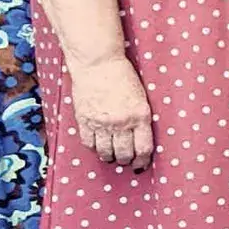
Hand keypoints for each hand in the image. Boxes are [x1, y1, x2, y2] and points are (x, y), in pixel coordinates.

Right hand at [68, 55, 154, 171]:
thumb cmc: (122, 76)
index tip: (141, 164)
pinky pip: (89, 143)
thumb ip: (140, 118)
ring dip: (110, 157)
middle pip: (124, 154)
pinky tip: (98, 147)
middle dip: (126, 161)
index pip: (143, 148)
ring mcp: (101, 122)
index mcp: (140, 116)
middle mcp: (122, 122)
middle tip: (126, 161)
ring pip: (106, 151)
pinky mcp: (85, 120)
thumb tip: (140, 138)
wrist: (98, 63)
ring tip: (112, 156)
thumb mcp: (141, 97)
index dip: (142, 161)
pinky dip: (94, 148)